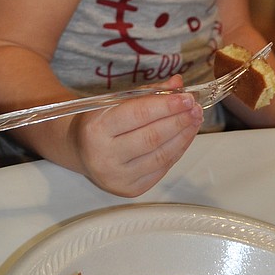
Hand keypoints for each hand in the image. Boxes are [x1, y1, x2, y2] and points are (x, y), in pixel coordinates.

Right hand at [70, 78, 202, 196]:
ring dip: (183, 136)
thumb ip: (147, 93)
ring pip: (160, 156)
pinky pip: (161, 169)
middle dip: (179, 120)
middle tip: (195, 107)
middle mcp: (105, 156)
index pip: (138, 115)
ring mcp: (118, 177)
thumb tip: (178, 84)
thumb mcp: (115, 102)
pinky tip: (185, 136)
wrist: (79, 151)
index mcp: (97, 129)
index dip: (166, 106)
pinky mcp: (130, 190)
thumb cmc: (99, 123)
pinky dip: (177, 151)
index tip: (186, 97)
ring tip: (195, 120)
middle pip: (152, 137)